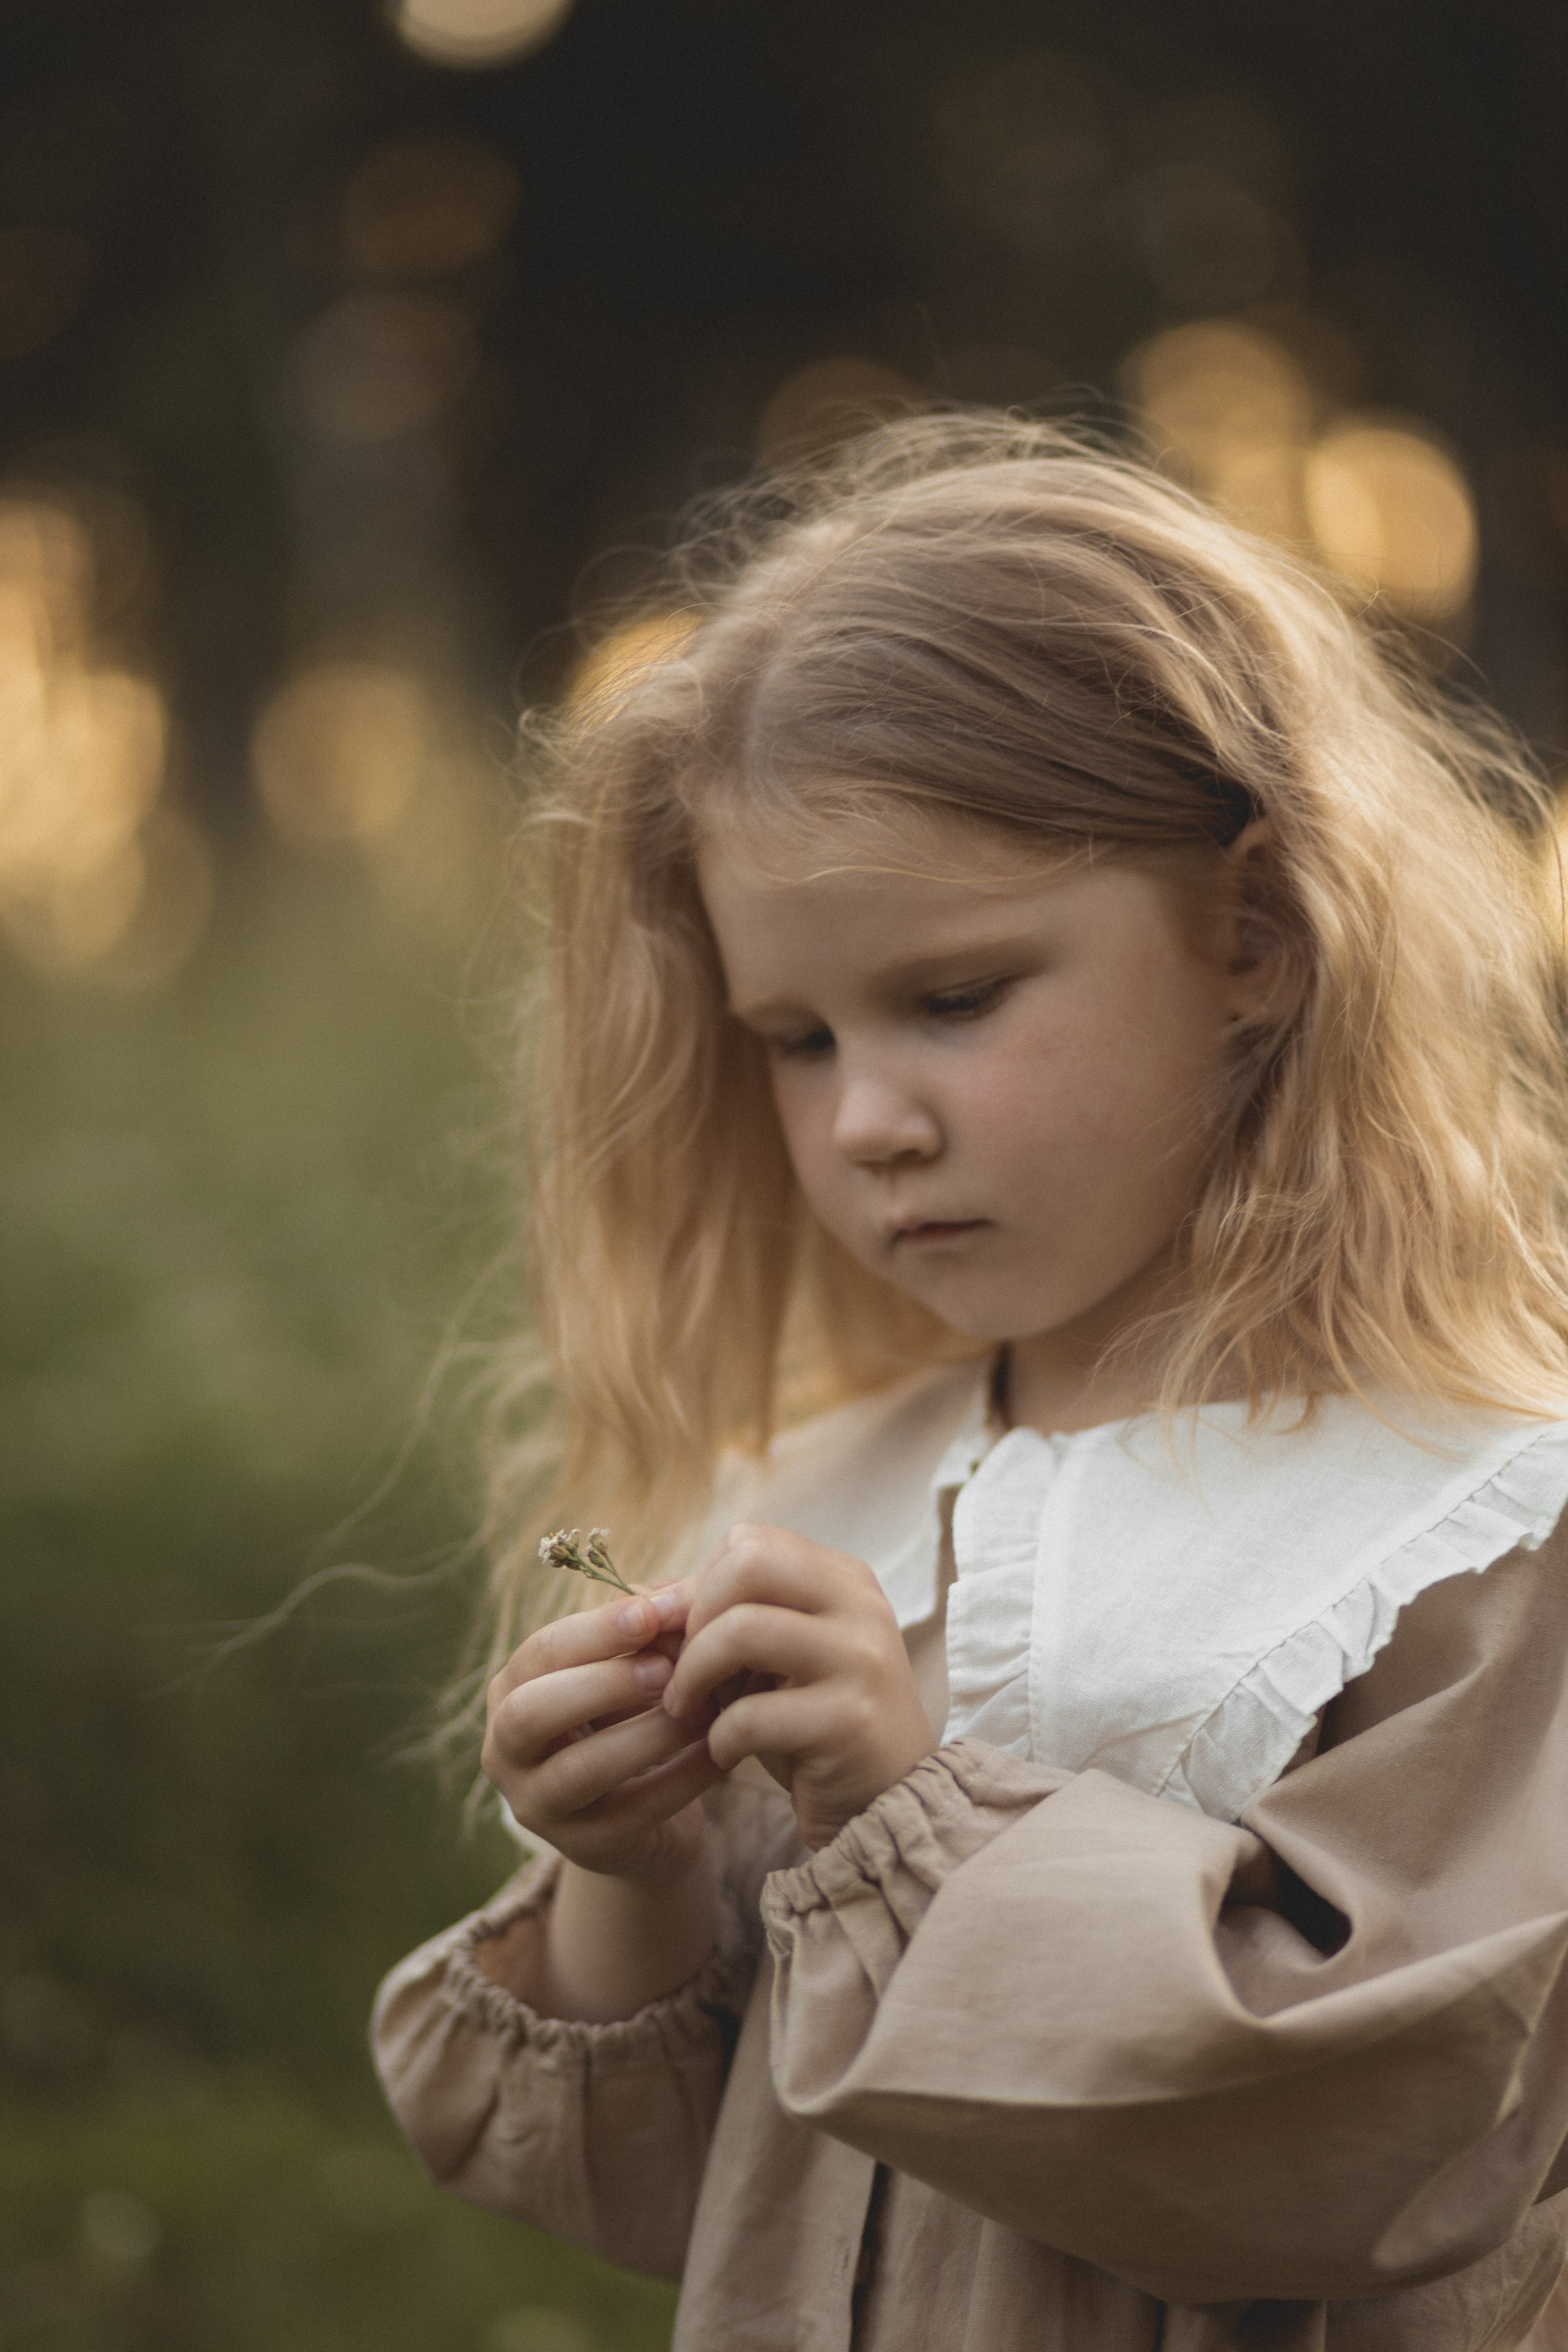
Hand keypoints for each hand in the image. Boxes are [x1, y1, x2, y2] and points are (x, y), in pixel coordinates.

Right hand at [483, 1585, 725, 1878]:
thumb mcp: (632, 1669)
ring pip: (579, 1771)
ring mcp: (539, 1807)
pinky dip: (681, 1778)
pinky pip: (633, 1813)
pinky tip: (721, 1752)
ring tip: (702, 1709)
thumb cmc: (633, 1718)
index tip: (652, 1612)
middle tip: (667, 1669)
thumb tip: (681, 1594)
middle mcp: (506, 1752)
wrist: (647, 1815)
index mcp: (510, 1692)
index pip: (538, 1654)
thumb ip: (650, 1630)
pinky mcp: (585, 1849)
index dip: (595, 1631)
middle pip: (530, 1713)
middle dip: (601, 1684)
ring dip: (647, 1734)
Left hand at [661, 1523, 936, 1849]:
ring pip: (743, 1628)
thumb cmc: (812, 1725)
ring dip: (694, 1674)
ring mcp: (861, 1660)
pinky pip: (753, 1713)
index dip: (702, 1586)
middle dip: (696, 1617)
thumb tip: (639, 1595)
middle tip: (684, 1669)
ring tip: (687, 1710)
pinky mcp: (850, 1722)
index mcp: (843, 1580)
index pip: (750, 1542)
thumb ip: (717, 1620)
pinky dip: (721, 1737)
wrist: (885, 1805)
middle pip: (749, 1562)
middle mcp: (860, 1607)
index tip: (691, 1638)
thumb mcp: (768, 1663)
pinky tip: (726, 1753)